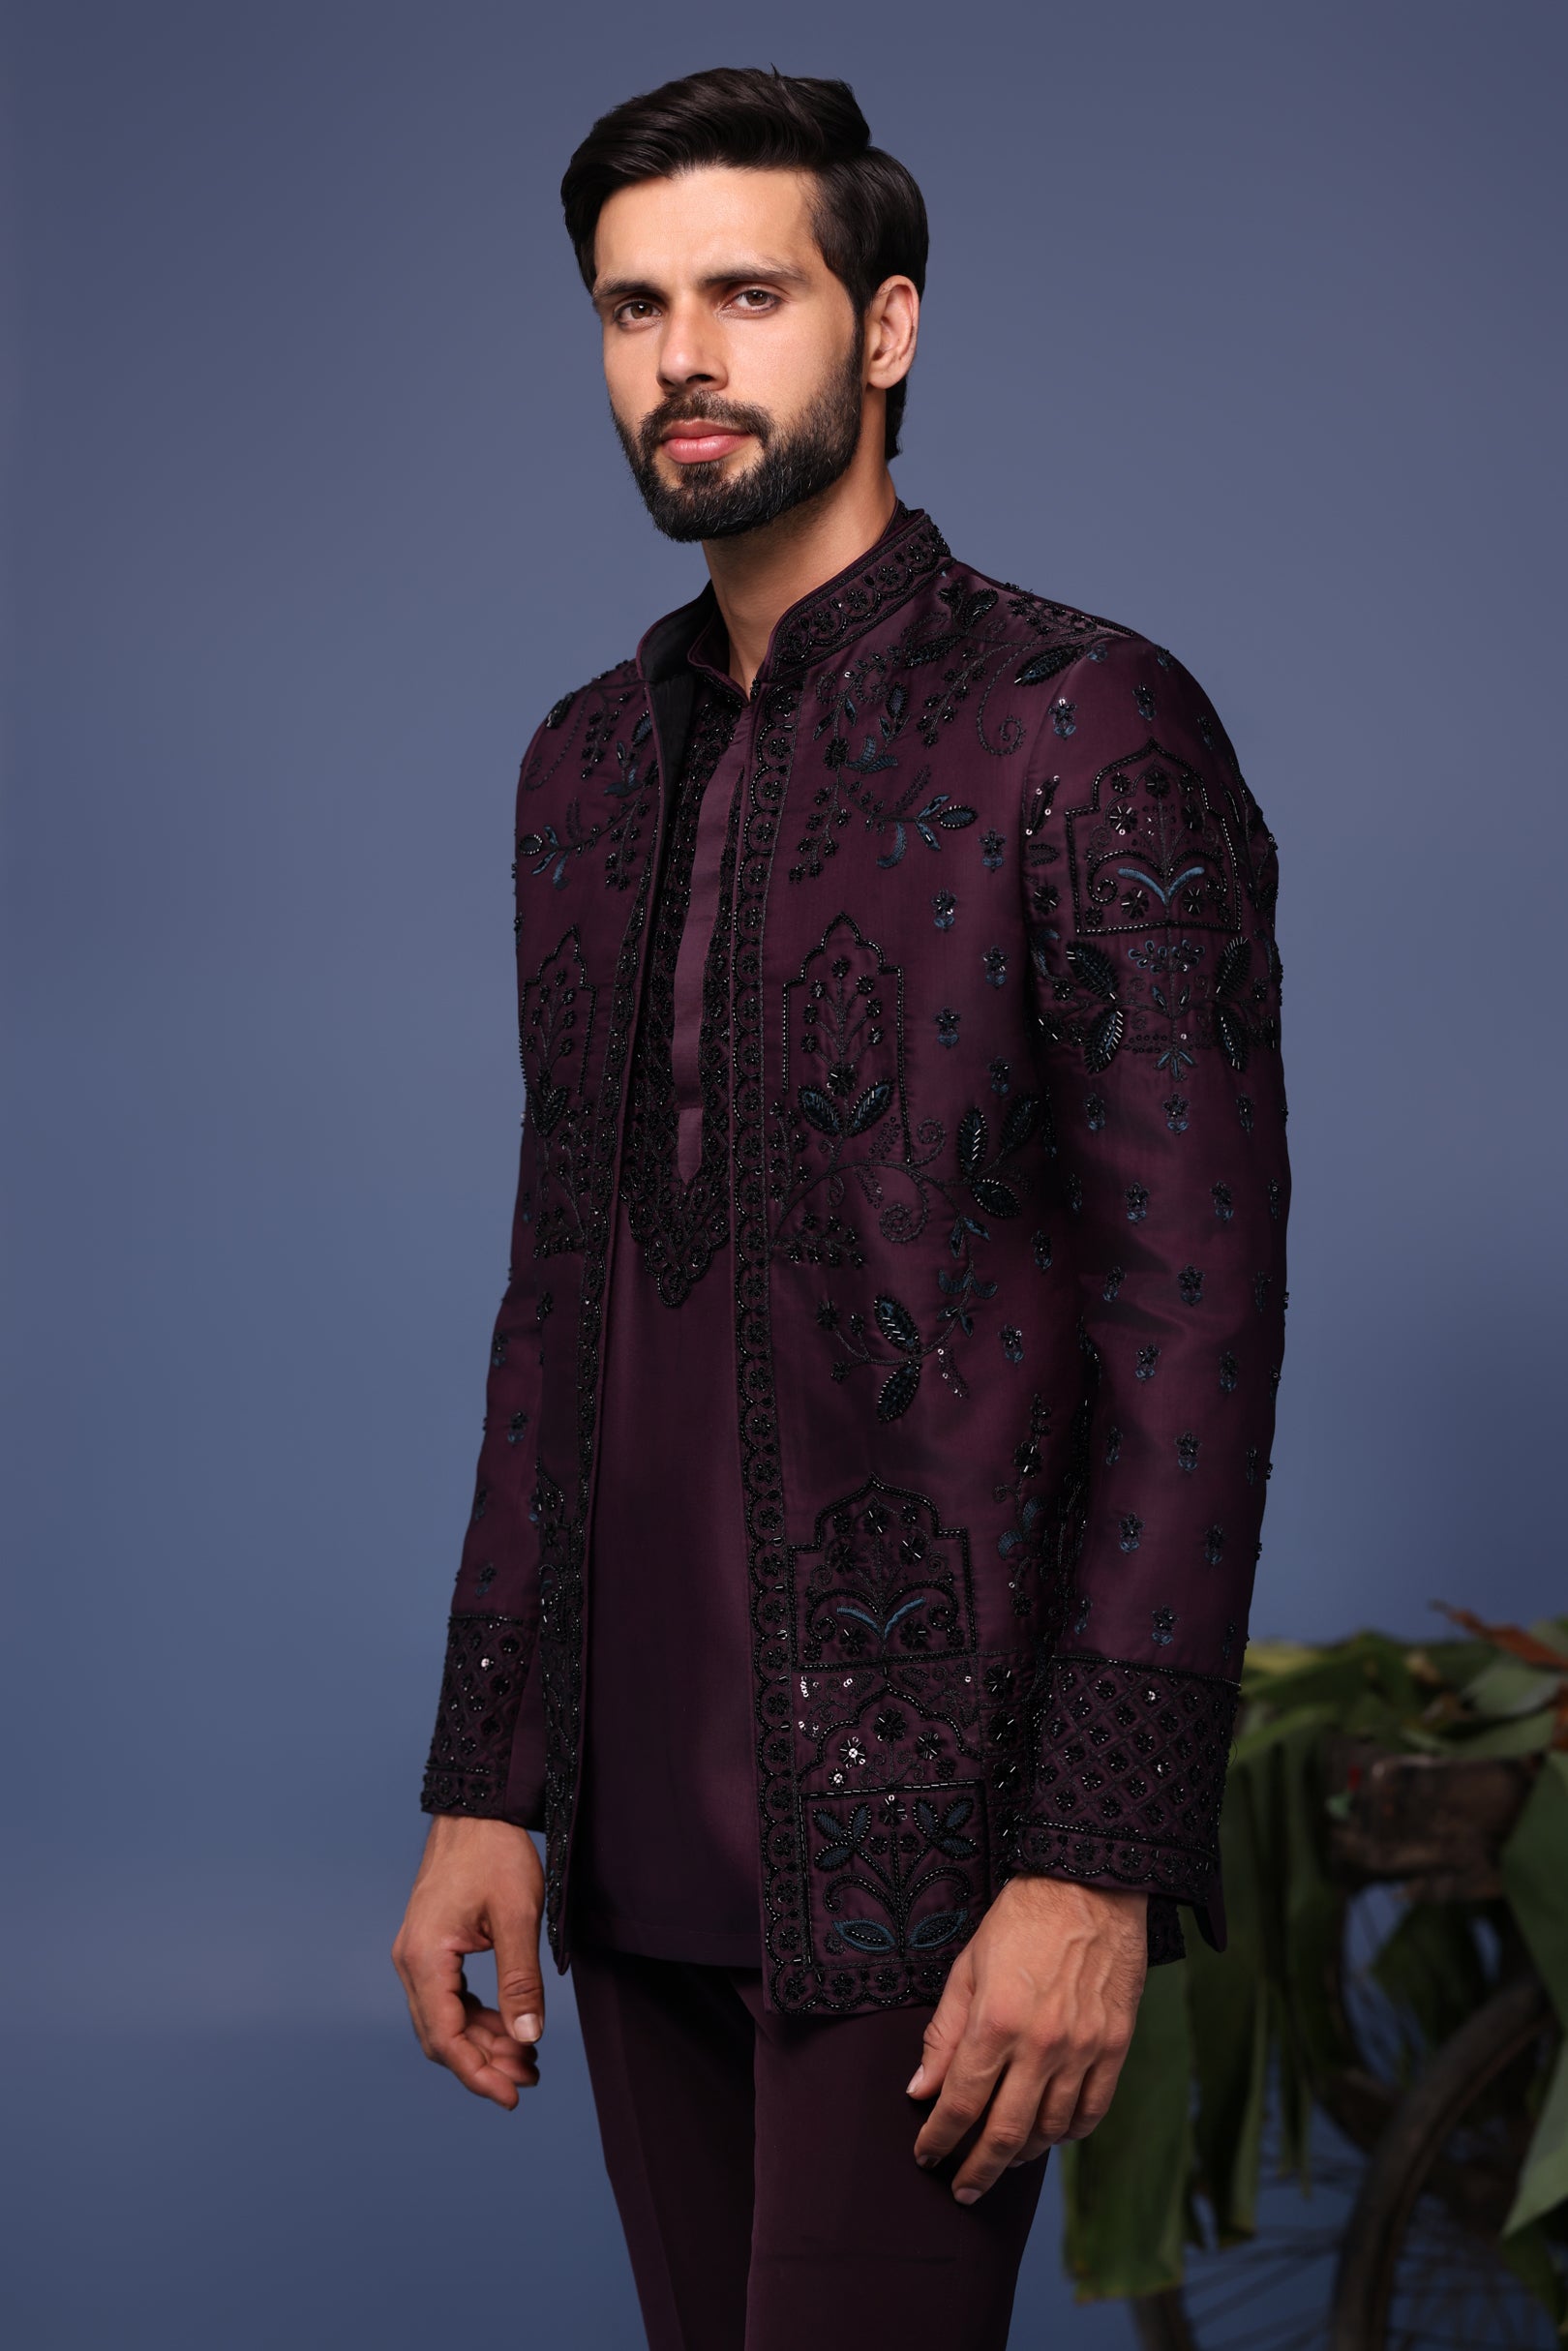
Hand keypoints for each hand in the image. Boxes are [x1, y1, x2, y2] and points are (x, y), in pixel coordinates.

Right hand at [392, 1814, 546, 2109]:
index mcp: (425, 1957)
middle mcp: (411, 1961)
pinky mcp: (430, 1947)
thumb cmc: (496, 1854)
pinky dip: (478, 2018)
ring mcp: (417, 1955)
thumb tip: (528, 2038)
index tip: (512, 2097)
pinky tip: (510, 2026)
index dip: (478, 2074)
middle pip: (441, 2035)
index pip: (445, 2037)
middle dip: (484, 2062)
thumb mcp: (517, 1916)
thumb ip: (520, 1981)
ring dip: (483, 2042)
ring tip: (528, 2056)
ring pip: (444, 2020)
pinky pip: (448, 1998)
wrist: (475, 1810)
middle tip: (530, 2077)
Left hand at [908, 1876, 1147, 2200]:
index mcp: (995, 2022)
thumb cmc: (1019, 1922)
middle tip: (961, 2188)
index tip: (926, 2154)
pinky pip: (1091, 2112)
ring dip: (1021, 2155)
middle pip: (1004, 2133)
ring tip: (1002, 2160)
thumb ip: (943, 2035)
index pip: (960, 2103)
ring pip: (1049, 2130)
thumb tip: (920, 2090)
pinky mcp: (1114, 2047)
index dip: (939, 2138)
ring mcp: (1082, 2049)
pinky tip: (1049, 2134)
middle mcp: (1040, 2044)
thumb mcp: (967, 1968)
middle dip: (977, 2169)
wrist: (1088, 1887)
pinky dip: (1067, 2134)